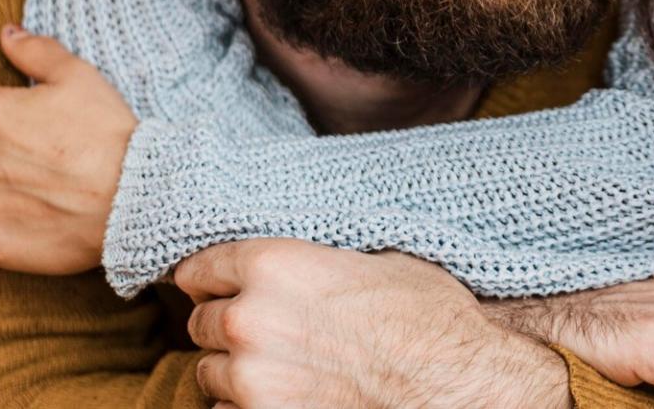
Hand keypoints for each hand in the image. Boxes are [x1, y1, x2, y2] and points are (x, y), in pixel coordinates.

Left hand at [0, 25, 136, 272]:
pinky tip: (50, 213)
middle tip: (42, 151)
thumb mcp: (80, 76)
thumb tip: (7, 34)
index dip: (4, 102)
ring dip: (3, 185)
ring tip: (49, 184)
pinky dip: (16, 222)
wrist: (134, 196)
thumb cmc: (108, 131)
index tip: (32, 114)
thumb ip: (37, 51)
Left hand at [175, 240, 572, 408]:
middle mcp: (250, 318)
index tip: (213, 284)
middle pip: (199, 321)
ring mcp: (252, 378)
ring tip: (279, 364)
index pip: (200, 267)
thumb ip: (312, 260)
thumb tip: (294, 262)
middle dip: (226, 322)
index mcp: (273, 264)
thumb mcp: (373, 260)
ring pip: (208, 372)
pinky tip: (288, 393)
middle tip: (263, 325)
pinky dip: (247, 405)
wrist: (454, 383)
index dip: (209, 276)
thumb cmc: (426, 317)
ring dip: (234, 367)